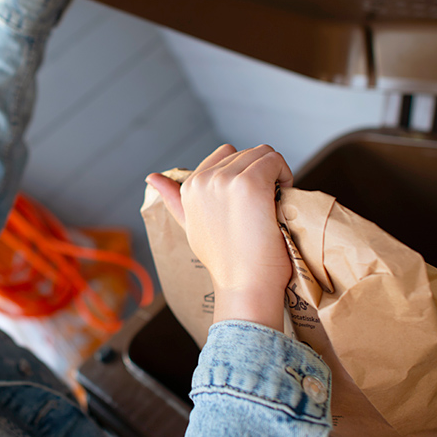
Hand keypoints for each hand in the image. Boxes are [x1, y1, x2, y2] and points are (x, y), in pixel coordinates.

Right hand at [146, 145, 292, 329]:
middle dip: (262, 172)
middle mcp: (203, 179)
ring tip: (274, 202)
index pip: (225, 155)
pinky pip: (274, 160)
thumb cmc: (224, 260)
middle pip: (246, 153)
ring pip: (262, 153)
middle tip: (267, 204)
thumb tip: (152, 177)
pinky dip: (284, 175)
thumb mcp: (191, 226)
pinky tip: (281, 198)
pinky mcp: (250, 183)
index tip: (250, 200)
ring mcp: (225, 180)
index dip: (243, 173)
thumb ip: (174, 199)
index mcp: (189, 186)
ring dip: (275, 172)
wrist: (243, 284)